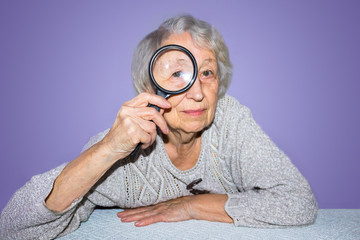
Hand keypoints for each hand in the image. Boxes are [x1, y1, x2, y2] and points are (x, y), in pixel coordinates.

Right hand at [100, 93, 170, 160]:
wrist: (110, 148)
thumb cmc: (122, 135)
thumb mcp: (130, 120)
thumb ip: (144, 113)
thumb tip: (162, 108)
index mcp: (127, 106)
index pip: (146, 96)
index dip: (158, 100)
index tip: (167, 105)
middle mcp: (127, 112)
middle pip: (153, 112)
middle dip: (162, 122)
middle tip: (165, 130)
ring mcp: (129, 121)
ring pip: (152, 127)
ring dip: (152, 136)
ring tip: (144, 140)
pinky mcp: (133, 132)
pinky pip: (149, 137)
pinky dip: (147, 143)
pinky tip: (140, 144)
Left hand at [117, 194, 232, 226]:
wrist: (193, 204)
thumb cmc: (185, 204)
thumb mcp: (173, 206)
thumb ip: (166, 208)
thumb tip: (161, 211)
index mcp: (160, 204)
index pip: (144, 207)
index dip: (134, 209)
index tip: (124, 211)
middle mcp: (158, 206)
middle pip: (141, 210)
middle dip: (129, 213)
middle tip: (118, 216)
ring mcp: (161, 210)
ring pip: (143, 214)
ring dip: (132, 217)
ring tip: (122, 219)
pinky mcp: (165, 215)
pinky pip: (152, 219)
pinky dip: (144, 221)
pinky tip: (137, 224)